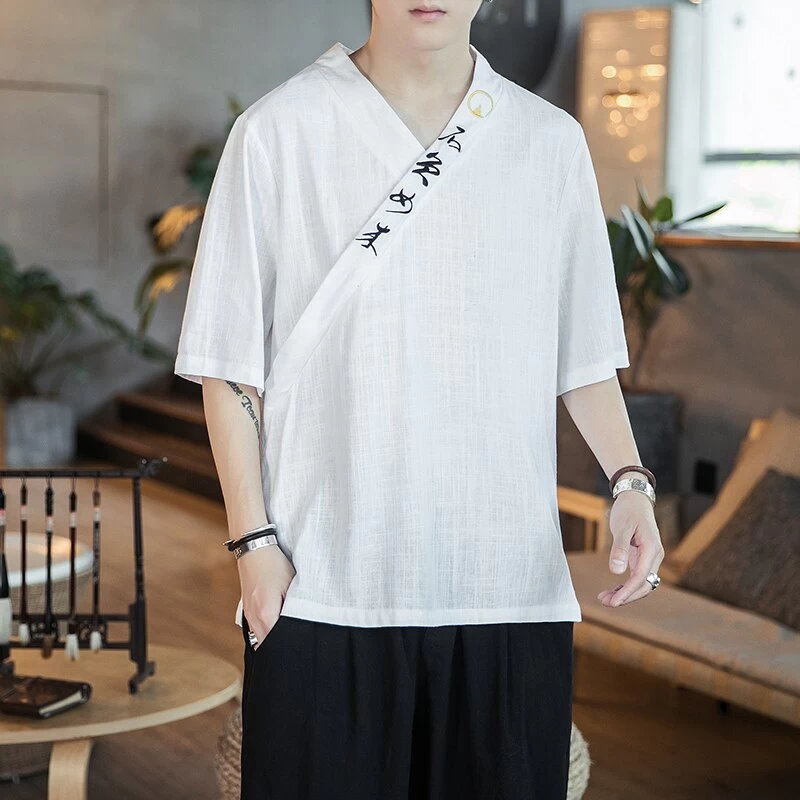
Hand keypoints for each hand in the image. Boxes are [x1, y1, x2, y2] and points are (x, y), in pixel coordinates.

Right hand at [238, 543, 295, 647]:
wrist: (254, 549)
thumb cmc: (275, 565)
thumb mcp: (291, 585)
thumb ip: (295, 608)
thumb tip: (302, 626)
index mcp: (266, 614)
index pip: (277, 644)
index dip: (289, 648)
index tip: (300, 650)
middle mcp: (254, 619)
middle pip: (267, 647)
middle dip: (280, 650)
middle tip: (296, 649)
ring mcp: (248, 616)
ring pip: (260, 641)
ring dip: (272, 643)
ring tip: (288, 640)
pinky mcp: (247, 611)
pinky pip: (256, 632)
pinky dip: (266, 635)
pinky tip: (277, 630)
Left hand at [597, 489, 663, 607]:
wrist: (635, 498)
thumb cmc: (629, 510)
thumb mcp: (622, 527)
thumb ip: (619, 548)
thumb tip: (616, 571)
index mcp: (651, 549)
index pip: (641, 578)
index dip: (627, 592)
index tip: (613, 601)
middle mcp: (654, 556)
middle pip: (644, 585)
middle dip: (626, 596)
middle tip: (606, 602)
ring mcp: (649, 558)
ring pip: (641, 583)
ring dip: (625, 593)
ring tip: (605, 598)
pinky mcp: (642, 557)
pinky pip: (637, 576)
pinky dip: (625, 585)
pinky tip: (613, 589)